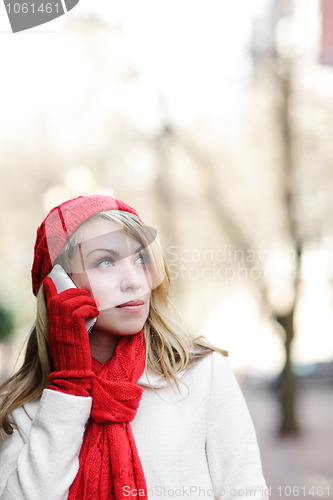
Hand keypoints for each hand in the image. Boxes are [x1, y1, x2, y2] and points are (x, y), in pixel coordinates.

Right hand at [43, 276, 98, 396]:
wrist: (73, 376)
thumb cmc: (74, 358)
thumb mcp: (66, 339)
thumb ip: (67, 326)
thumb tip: (76, 313)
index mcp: (52, 326)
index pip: (48, 302)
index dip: (49, 290)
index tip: (50, 280)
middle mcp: (54, 325)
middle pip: (60, 298)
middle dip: (74, 291)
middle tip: (86, 295)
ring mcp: (63, 328)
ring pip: (71, 301)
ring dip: (85, 299)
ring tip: (94, 305)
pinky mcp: (74, 331)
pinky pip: (80, 310)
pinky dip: (90, 308)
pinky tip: (95, 314)